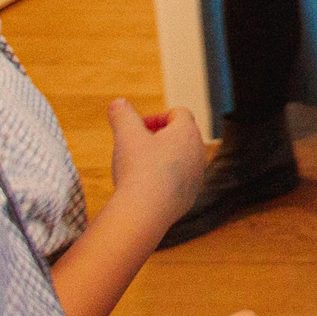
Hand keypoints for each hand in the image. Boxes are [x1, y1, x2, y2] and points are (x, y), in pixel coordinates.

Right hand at [107, 98, 203, 222]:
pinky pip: (178, 182)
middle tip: (136, 146)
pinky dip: (163, 181)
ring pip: (181, 160)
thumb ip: (122, 115)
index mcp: (187, 132)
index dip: (156, 117)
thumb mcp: (125, 135)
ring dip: (162, 160)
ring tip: (138, 168)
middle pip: (181, 136)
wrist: (145, 213)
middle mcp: (198, 152)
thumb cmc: (138, 169)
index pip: (179, 113)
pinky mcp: (190, 197)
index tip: (138, 128)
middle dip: (159, 137)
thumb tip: (118, 103)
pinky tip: (144, 189)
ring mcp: (197, 176)